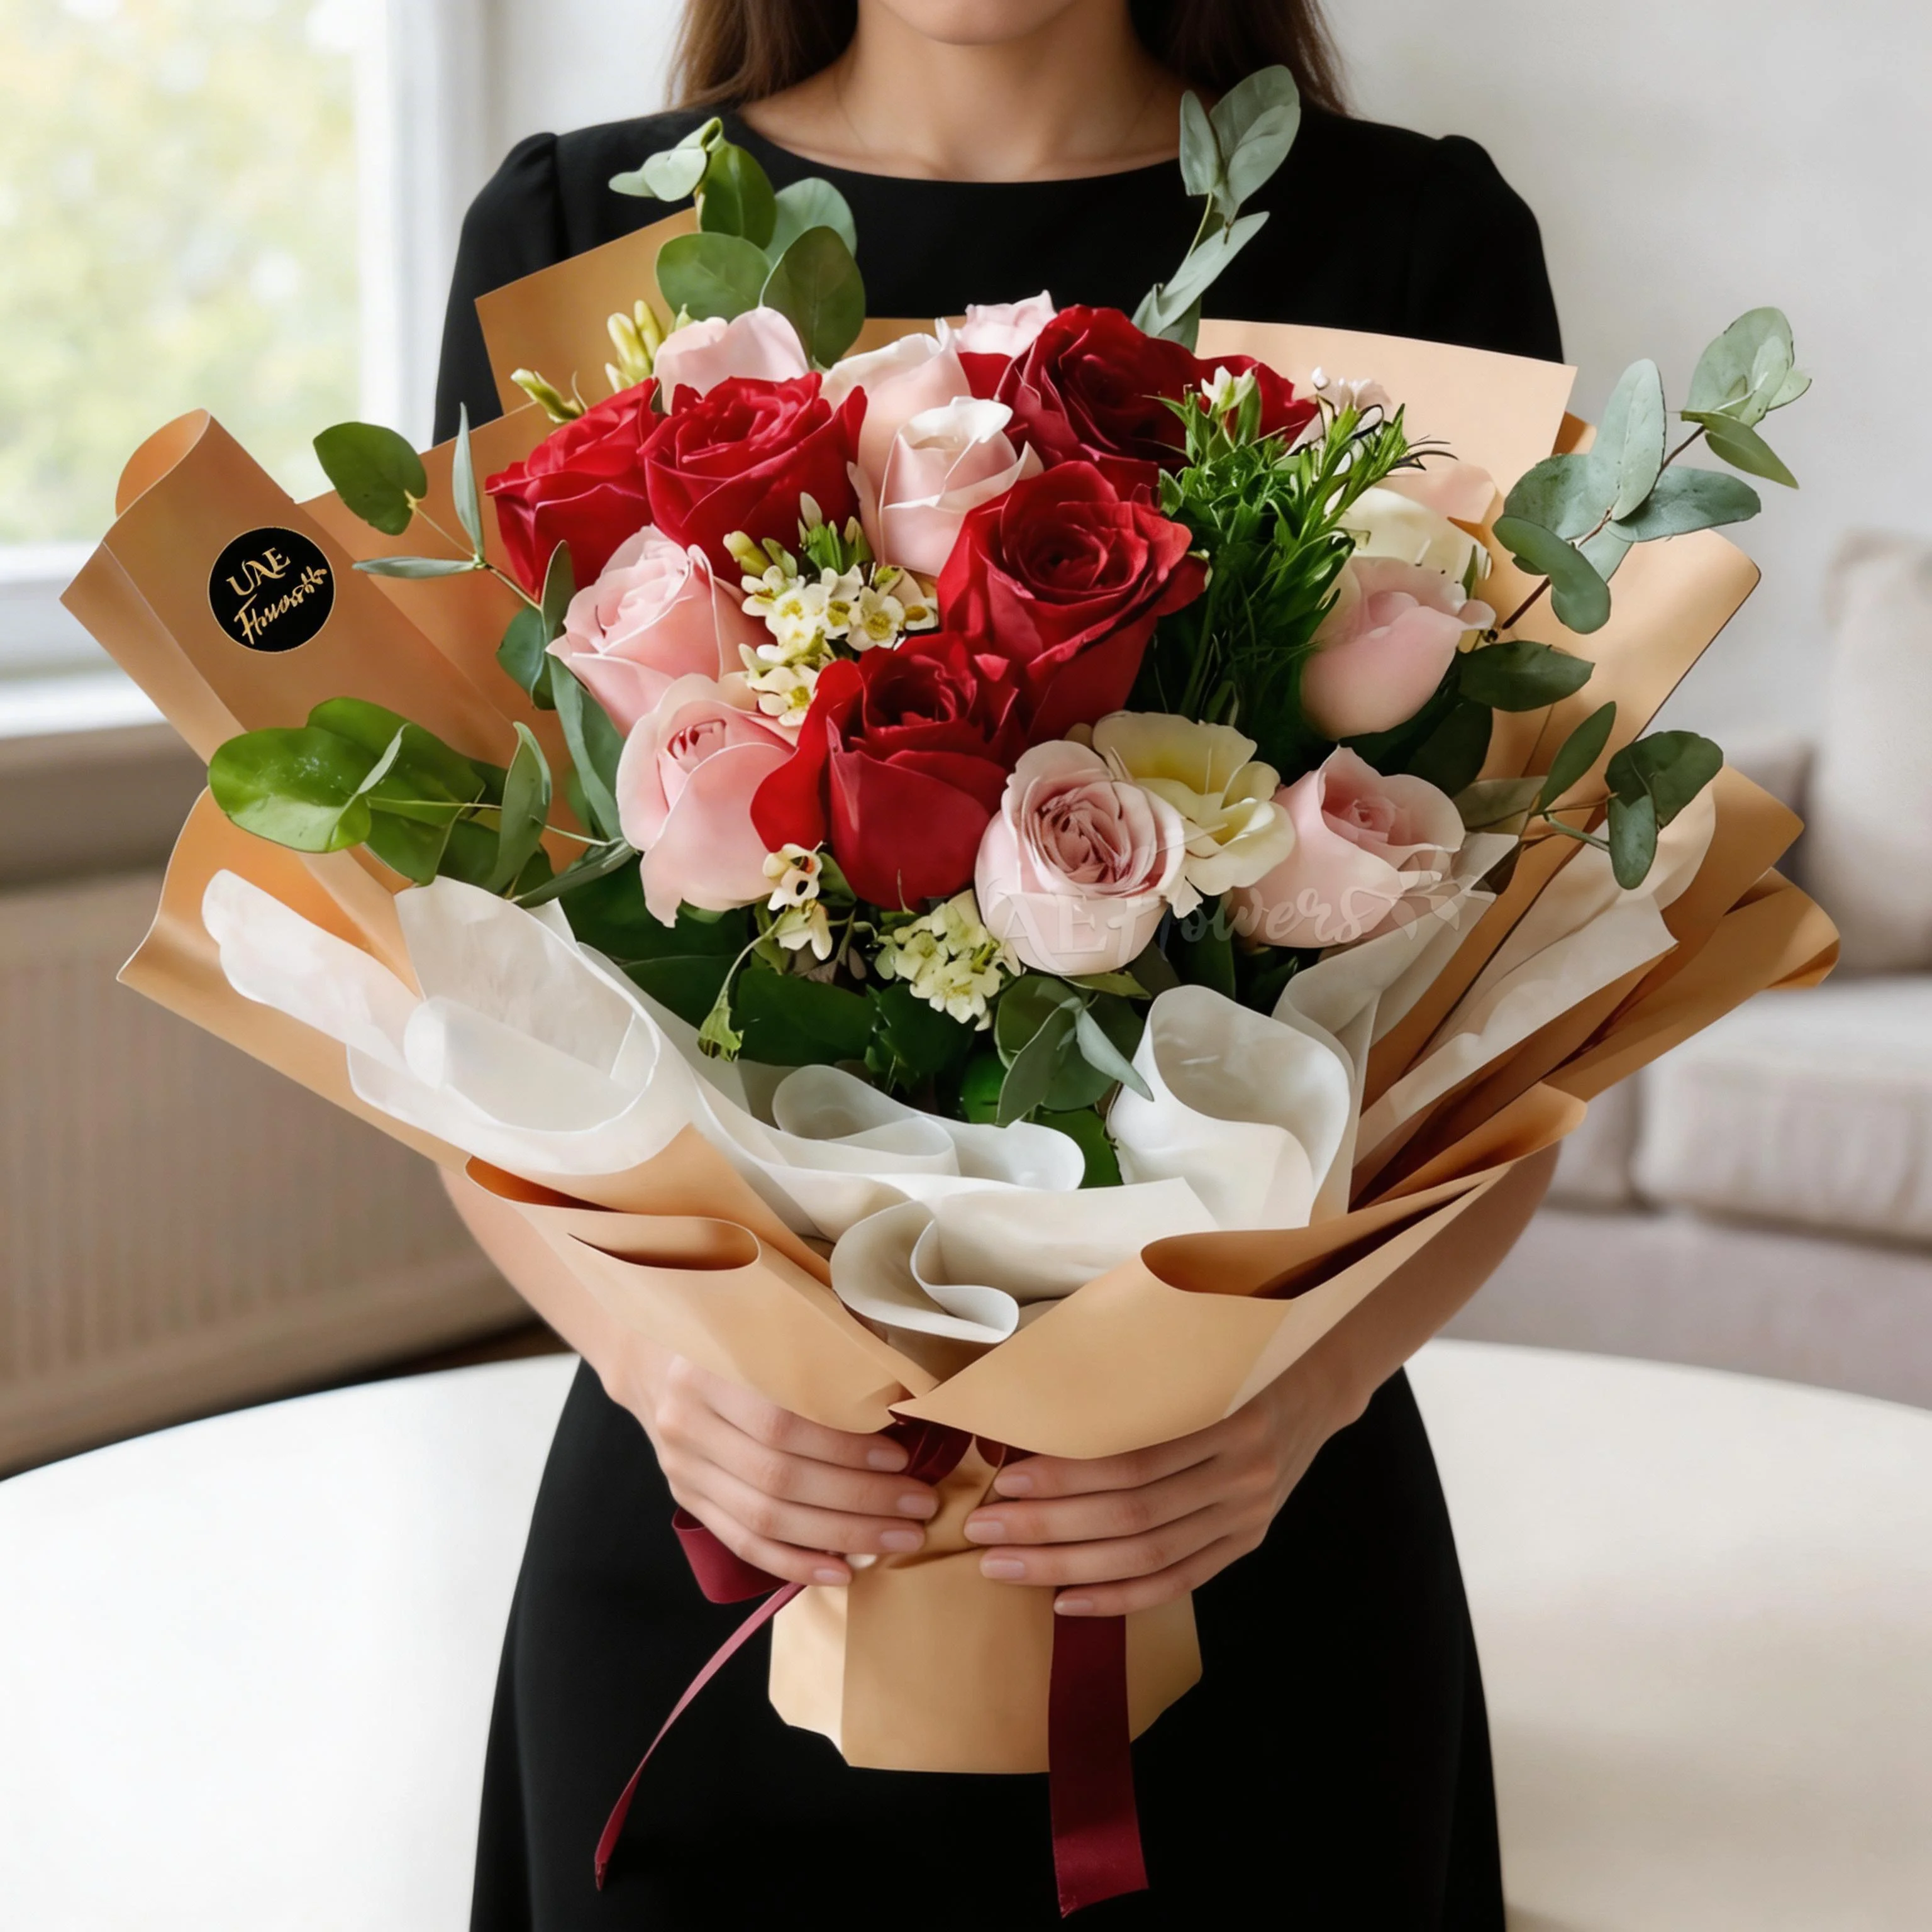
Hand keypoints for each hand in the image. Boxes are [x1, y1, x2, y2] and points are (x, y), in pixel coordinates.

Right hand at [612, 1342, 938, 1588]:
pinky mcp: (689, 1498)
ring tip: (900, 1537)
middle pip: (778, 1477)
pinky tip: (842, 1572)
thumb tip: (903, 1382)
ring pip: (765, 1518)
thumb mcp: (765, 1318)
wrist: (649, 1354)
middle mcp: (687, 1422)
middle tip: (920, 1505)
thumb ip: (821, 1344)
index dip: (843, 1446)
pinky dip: (794, 1564)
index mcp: (707, 1367)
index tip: (901, 1455)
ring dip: (840, 1535)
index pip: (780, 1421)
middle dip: (859, 1499)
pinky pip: (743, 1542)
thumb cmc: (729, 1330)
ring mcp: (683, 1467)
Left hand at [963, 1357, 1359, 1616]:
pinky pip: (1178, 1582)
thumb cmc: (1229, 1352)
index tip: (1003, 1477)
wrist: (1315, 1379)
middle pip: (1133, 1515)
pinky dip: (1120, 1597)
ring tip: (1004, 1565)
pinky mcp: (1247, 1541)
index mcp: (1224, 1411)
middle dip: (1049, 1526)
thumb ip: (1123, 1374)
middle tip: (983, 1527)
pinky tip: (1066, 1602)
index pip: (1130, 1459)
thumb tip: (1028, 1392)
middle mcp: (1241, 1469)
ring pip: (1149, 1555)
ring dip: (1069, 1567)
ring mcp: (1248, 1512)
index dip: (1064, 1475)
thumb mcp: (1186, 1347)